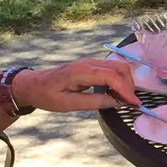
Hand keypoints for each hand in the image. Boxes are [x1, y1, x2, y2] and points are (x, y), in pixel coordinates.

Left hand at [11, 59, 140, 112]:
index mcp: (82, 72)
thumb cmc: (46, 95)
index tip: (134, 103)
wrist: (32, 84)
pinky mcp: (90, 66)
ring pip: (117, 67)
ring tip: (124, 99)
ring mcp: (89, 63)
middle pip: (119, 68)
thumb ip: (92, 102)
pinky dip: (118, 80)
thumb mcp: (67, 104)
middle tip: (130, 103)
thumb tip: (114, 102)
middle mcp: (88, 63)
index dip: (125, 90)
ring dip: (125, 82)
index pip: (112, 77)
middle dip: (129, 85)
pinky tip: (116, 93)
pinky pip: (110, 69)